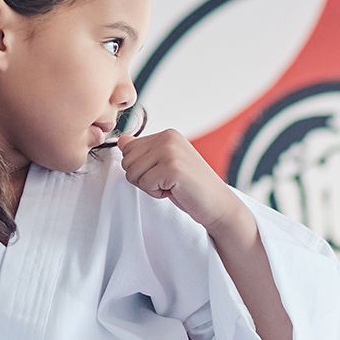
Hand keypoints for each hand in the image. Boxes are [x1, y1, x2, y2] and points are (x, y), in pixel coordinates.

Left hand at [113, 128, 247, 232]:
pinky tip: (175, 190)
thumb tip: (122, 140)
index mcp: (167, 134)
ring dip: (149, 186)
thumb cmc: (191, 188)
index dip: (141, 168)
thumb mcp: (164, 165)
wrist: (218, 204)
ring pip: (132, 172)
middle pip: (127, 161)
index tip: (163, 174)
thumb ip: (144, 151)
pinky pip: (144, 183)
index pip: (128, 149)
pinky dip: (156, 193)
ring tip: (172, 186)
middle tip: (167, 182)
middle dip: (142, 178)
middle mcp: (168, 137)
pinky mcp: (172, 168)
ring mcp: (170, 151)